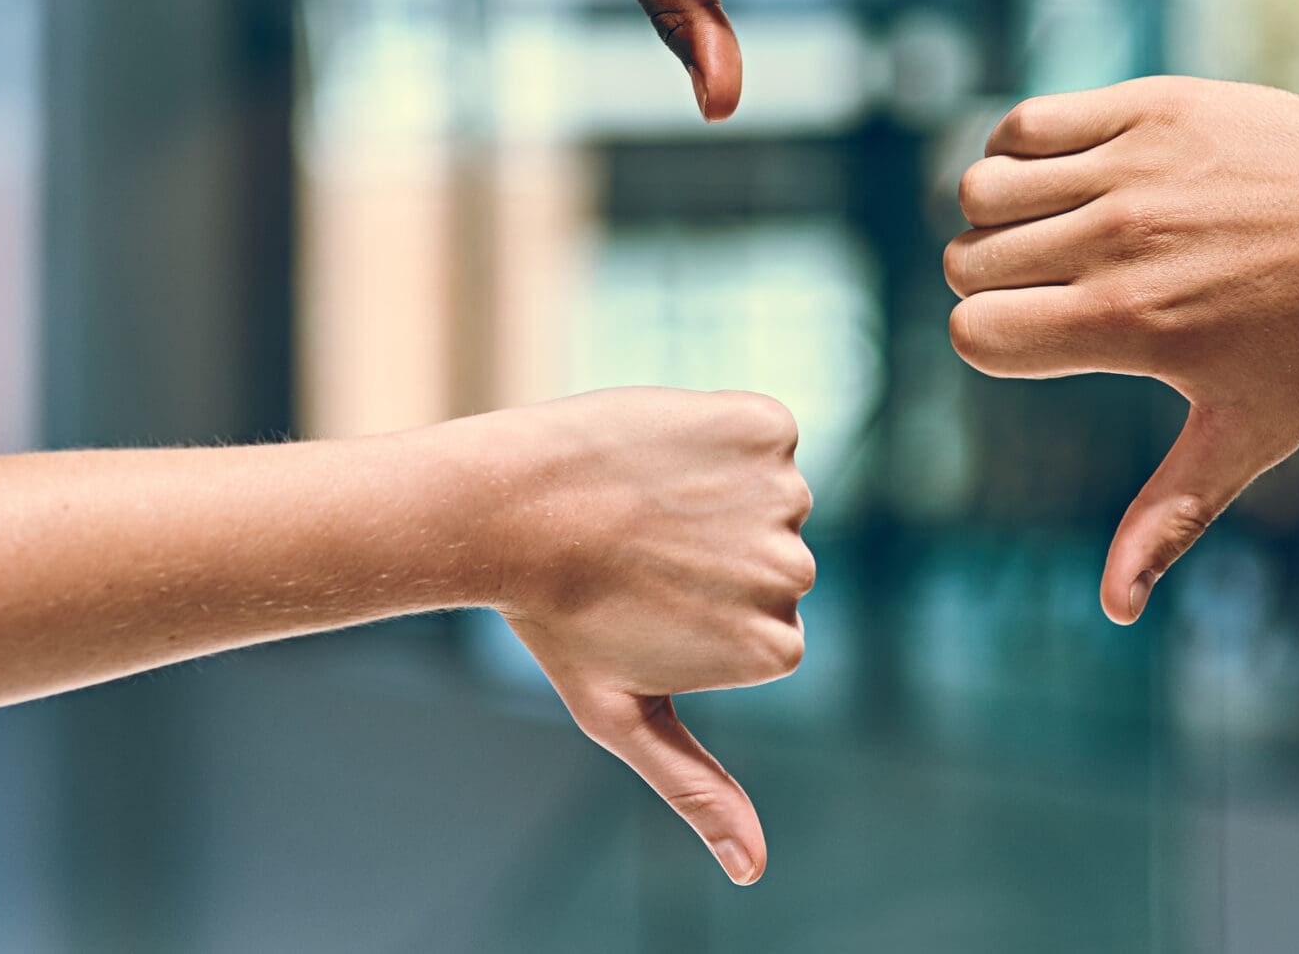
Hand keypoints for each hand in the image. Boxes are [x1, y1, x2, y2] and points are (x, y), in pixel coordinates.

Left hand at [481, 388, 814, 884]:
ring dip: (714, 490)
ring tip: (640, 503)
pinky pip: (762, 430)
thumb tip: (754, 871)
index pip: (764, 625)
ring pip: (766, 495)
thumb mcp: (622, 714)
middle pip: (771, 560)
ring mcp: (784, 497)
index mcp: (773, 648)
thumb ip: (695, 787)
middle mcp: (793, 574)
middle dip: (712, 552)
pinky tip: (662, 451)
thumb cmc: (555, 618)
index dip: (697, 612)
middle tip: (635, 552)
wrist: (505, 508)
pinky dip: (722, 432)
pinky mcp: (766, 426)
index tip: (641, 604)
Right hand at [942, 78, 1298, 622]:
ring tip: (1055, 236)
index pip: (974, 334)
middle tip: (1062, 293)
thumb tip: (1113, 610)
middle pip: (970, 263)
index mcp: (1134, 323)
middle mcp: (1124, 238)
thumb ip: (1168, 515)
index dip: (995, 349)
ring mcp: (1138, 165)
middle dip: (995, 287)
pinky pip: (1026, 123)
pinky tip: (1068, 181)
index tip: (1049, 347)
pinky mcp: (1154, 105)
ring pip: (981, 190)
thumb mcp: (1253, 434)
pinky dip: (1021, 152)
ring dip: (998, 219)